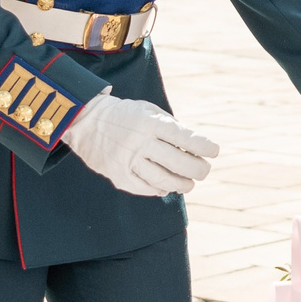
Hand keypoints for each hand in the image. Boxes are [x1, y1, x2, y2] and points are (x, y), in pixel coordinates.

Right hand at [64, 94, 219, 195]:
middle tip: (204, 171)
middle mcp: (140, 142)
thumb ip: (172, 127)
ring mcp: (128, 160)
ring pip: (163, 180)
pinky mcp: (118, 175)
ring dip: (181, 184)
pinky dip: (159, 191)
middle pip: (178, 163)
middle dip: (198, 170)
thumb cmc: (126, 115)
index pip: (184, 137)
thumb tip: (196, 148)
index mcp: (150, 123)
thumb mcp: (149, 110)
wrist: (85, 120)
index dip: (204, 147)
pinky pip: (144, 188)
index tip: (215, 151)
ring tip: (188, 183)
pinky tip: (166, 189)